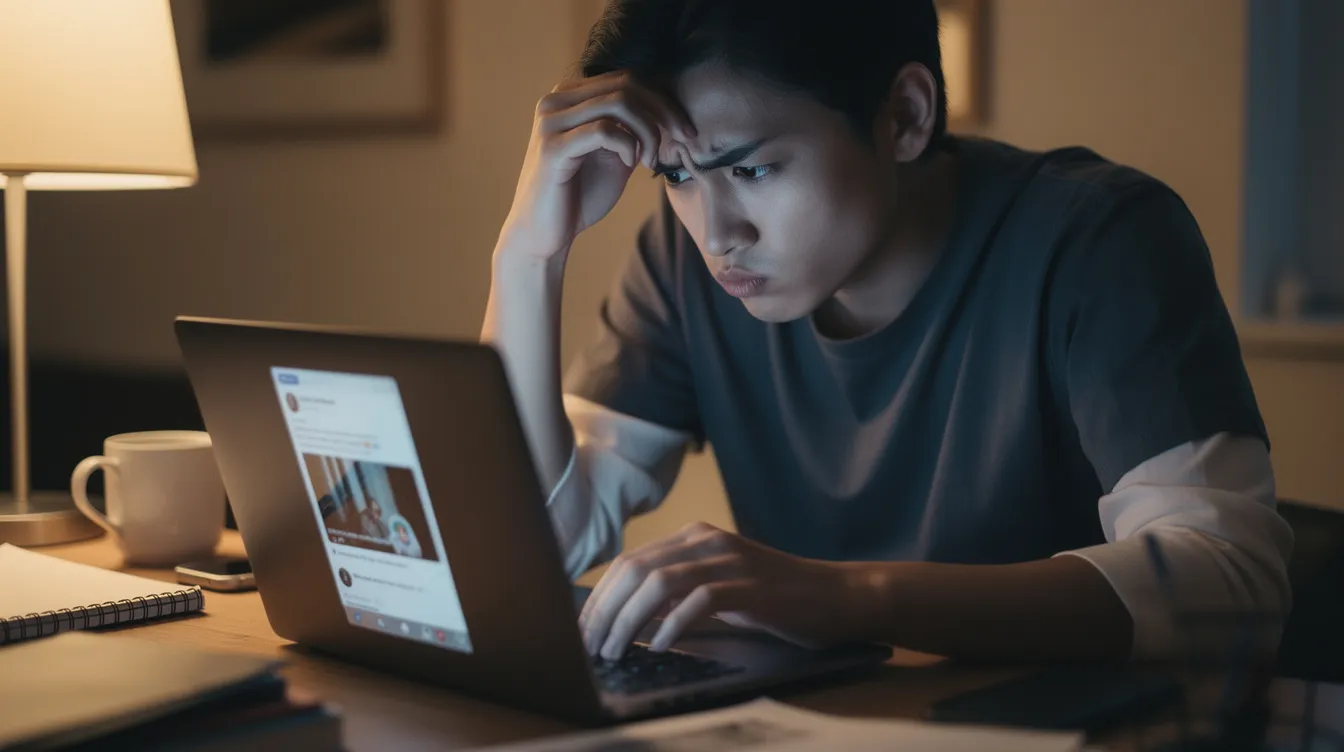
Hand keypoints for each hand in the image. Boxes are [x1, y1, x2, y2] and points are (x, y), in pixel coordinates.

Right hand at [499, 71, 695, 260]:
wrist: (544, 235)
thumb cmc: (579, 196)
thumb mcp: (614, 156)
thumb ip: (633, 130)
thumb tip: (668, 110)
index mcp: (569, 97)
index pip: (627, 78)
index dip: (663, 99)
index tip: (685, 129)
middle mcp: (556, 101)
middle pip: (626, 84)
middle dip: (663, 111)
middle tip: (682, 139)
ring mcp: (551, 122)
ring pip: (618, 103)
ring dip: (648, 131)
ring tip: (650, 160)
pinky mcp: (552, 148)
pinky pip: (603, 130)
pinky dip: (628, 145)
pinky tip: (630, 164)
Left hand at [578, 523, 865, 659]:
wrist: (834, 596)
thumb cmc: (772, 599)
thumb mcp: (717, 588)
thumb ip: (677, 593)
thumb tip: (627, 618)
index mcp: (693, 537)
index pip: (629, 561)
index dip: (600, 596)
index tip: (583, 630)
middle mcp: (706, 540)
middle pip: (636, 569)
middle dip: (606, 611)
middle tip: (591, 646)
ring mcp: (729, 560)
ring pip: (660, 583)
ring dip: (630, 620)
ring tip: (616, 650)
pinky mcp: (750, 586)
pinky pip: (699, 601)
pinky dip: (673, 625)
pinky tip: (660, 647)